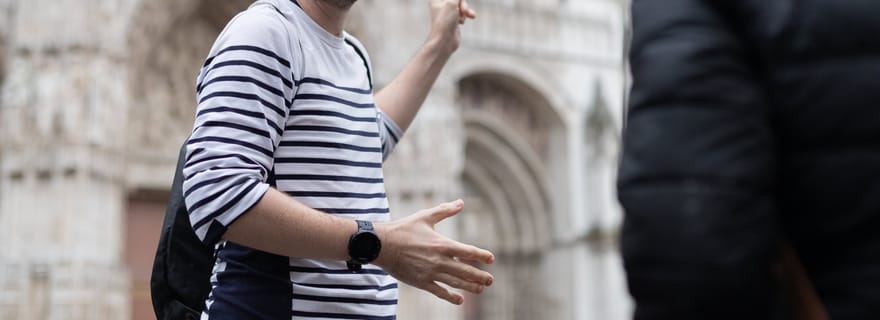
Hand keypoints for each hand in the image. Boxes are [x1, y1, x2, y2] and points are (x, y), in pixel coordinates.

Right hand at [374, 199, 494, 304]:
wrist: (382, 245)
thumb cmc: (403, 229)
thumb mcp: (425, 216)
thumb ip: (445, 210)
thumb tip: (461, 202)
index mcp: (442, 244)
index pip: (468, 252)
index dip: (481, 256)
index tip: (491, 259)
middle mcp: (439, 261)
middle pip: (466, 271)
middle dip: (480, 276)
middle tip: (490, 280)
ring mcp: (431, 273)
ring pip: (455, 283)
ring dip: (470, 287)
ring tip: (481, 289)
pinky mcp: (421, 282)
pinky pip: (439, 292)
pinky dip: (450, 297)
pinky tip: (459, 300)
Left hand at [428, 0, 476, 52]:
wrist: (444, 41)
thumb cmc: (445, 22)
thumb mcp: (452, 3)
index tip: (455, 7)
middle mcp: (440, 4)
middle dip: (462, 3)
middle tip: (462, 10)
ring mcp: (447, 12)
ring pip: (461, 4)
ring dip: (464, 10)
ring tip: (463, 18)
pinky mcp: (453, 19)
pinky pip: (462, 12)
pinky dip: (464, 16)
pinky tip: (462, 22)